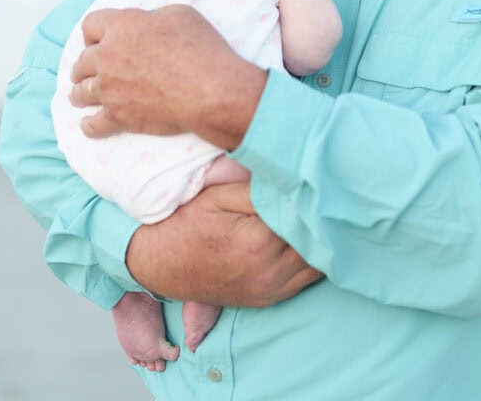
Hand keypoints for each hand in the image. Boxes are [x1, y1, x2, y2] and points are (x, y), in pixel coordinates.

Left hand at [69, 4, 266, 149]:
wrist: (210, 91)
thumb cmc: (201, 49)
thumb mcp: (179, 14)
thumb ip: (152, 17)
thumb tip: (146, 24)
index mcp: (121, 26)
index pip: (90, 24)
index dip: (92, 33)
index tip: (94, 42)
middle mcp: (107, 56)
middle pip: (82, 61)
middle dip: (83, 66)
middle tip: (85, 72)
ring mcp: (109, 88)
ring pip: (80, 91)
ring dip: (79, 93)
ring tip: (78, 96)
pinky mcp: (117, 116)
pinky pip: (92, 124)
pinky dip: (89, 125)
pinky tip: (88, 124)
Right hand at [127, 182, 321, 307]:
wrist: (160, 264)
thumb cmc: (187, 223)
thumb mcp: (219, 196)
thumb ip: (260, 190)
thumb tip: (296, 182)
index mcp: (259, 240)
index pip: (305, 215)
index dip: (312, 197)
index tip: (316, 182)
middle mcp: (270, 271)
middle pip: (316, 241)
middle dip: (319, 219)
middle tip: (320, 195)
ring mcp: (270, 289)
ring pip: (317, 263)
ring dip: (318, 241)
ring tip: (313, 216)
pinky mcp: (269, 298)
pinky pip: (306, 280)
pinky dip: (311, 261)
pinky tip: (304, 240)